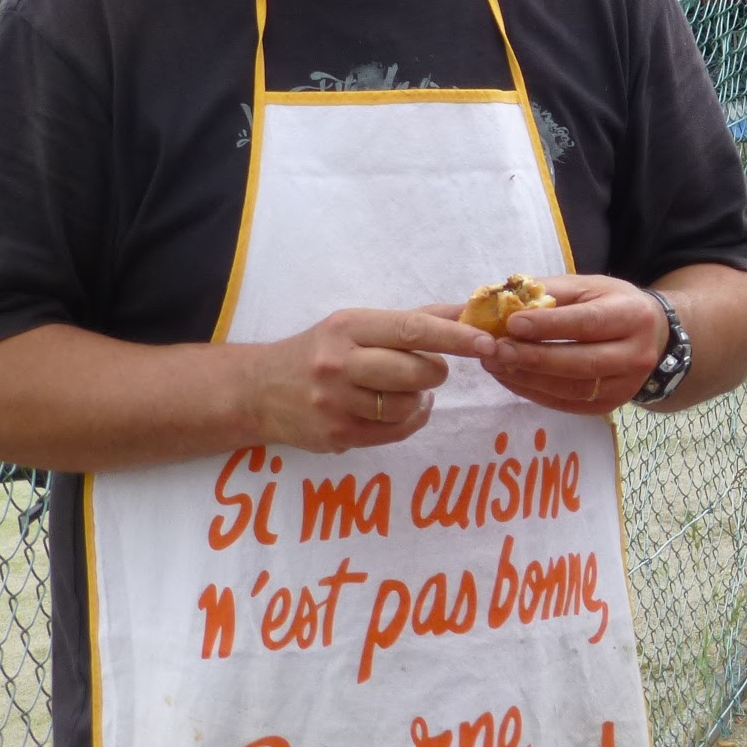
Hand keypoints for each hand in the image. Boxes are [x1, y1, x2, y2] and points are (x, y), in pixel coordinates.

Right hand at [245, 309, 496, 453]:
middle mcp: (338, 363)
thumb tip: (470, 310)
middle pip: (416, 373)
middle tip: (428, 370)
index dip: (456, 338)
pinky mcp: (336, 436)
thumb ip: (417, 320)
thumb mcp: (359, 325)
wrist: (258, 391)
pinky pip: (395, 432)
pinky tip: (395, 410)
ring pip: (408, 406)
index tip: (487, 342)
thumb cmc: (321, 351)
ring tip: (404, 390)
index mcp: (348, 327)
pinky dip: (408, 420)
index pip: (413, 330)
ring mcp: (334, 403)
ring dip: (420, 399)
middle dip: (435, 373)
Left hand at [454, 273, 667, 418]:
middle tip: (496, 350)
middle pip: (580, 362)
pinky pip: (567, 403)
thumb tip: (501, 301)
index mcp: (633, 316)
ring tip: (495, 364)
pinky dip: (533, 392)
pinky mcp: (609, 405)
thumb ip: (549, 292)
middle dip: (533, 357)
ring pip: (571, 388)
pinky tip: (510, 377)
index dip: (549, 325)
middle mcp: (636, 354)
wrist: (653, 337)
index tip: (512, 323)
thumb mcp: (589, 287)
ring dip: (528, 378)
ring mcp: (625, 386)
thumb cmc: (613, 305)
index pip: (588, 323)